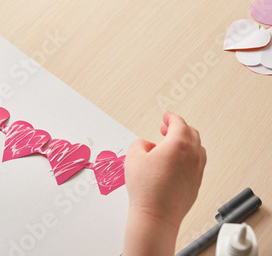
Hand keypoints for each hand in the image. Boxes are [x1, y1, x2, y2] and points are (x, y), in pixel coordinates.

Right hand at [123, 112, 205, 255]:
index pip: (178, 123)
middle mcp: (192, 156)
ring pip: (197, 147)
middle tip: (166, 127)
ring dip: (185, 141)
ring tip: (171, 144)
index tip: (166, 116)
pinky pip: (197, 162)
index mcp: (178, 144)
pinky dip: (189, 155)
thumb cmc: (146, 189)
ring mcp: (197, 170)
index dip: (171, 117)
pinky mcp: (197, 183)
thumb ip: (140, 143)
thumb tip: (147, 145)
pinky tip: (176, 161)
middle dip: (178, 127)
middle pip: (191, 133)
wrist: (156, 215)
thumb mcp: (133, 157)